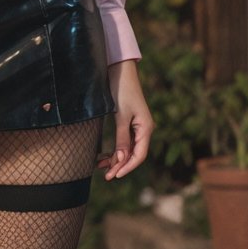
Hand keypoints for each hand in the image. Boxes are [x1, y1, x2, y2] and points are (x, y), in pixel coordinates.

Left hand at [97, 59, 154, 179]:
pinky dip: (115, 150)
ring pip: (127, 150)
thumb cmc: (122, 91)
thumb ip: (121, 138)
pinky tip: (104, 157)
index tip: (115, 175)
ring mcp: (136, 127)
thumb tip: (121, 159)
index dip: (128, 167)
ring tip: (101, 167)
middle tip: (105, 176)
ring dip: (116, 159)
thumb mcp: (121, 116)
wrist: (120, 72)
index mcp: (146, 128)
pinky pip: (123, 142)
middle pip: (133, 155)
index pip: (139, 155)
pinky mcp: (128, 123)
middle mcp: (144, 130)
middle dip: (120, 166)